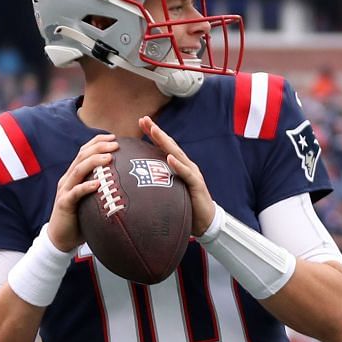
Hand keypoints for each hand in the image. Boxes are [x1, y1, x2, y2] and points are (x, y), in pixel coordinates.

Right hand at [46, 134, 119, 252]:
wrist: (61, 238)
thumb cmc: (81, 220)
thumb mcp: (93, 201)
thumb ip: (104, 190)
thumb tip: (130, 186)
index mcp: (75, 176)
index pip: (84, 152)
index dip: (98, 142)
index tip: (114, 137)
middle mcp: (68, 179)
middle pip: (82, 156)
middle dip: (99, 147)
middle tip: (116, 143)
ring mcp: (65, 190)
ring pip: (78, 170)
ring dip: (94, 162)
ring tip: (109, 157)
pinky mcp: (64, 204)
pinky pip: (75, 193)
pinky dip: (86, 187)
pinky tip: (98, 184)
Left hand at [140, 115, 216, 231]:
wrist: (205, 222)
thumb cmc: (185, 208)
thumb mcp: (168, 192)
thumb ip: (157, 184)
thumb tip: (136, 183)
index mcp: (178, 166)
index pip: (164, 147)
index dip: (154, 134)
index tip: (141, 122)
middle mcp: (186, 166)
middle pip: (170, 145)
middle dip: (157, 132)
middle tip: (144, 119)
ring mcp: (192, 174)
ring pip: (177, 155)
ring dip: (165, 142)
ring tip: (155, 131)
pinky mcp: (196, 185)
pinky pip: (186, 174)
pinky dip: (178, 165)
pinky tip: (170, 158)